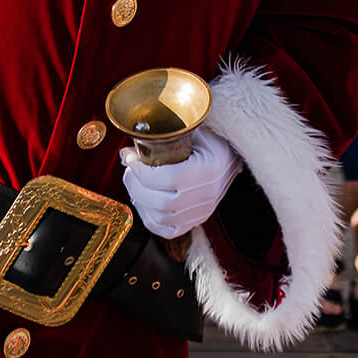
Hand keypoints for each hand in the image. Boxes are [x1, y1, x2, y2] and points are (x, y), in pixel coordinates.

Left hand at [120, 130, 240, 239]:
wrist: (231, 151)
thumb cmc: (208, 135)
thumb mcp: (190, 128)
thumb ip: (159, 138)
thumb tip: (126, 153)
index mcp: (210, 167)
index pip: (170, 178)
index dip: (142, 171)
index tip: (131, 159)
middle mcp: (209, 193)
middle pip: (163, 203)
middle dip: (136, 187)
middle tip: (129, 171)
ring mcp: (205, 209)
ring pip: (162, 219)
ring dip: (140, 202)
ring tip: (134, 184)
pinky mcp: (199, 218)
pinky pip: (168, 230)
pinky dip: (150, 218)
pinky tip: (143, 202)